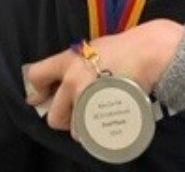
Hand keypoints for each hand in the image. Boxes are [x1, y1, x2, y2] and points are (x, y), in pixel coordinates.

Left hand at [24, 19, 184, 134]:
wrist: (148, 52)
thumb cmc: (121, 48)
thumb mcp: (89, 49)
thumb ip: (70, 66)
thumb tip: (56, 81)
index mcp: (66, 62)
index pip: (35, 77)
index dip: (37, 90)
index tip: (43, 95)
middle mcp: (73, 82)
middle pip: (54, 117)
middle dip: (64, 118)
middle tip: (76, 111)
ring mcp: (89, 99)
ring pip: (76, 131)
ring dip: (83, 129)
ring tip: (95, 117)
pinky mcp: (106, 113)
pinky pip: (95, 135)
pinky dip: (99, 134)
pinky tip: (106, 123)